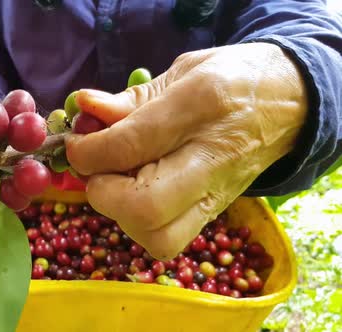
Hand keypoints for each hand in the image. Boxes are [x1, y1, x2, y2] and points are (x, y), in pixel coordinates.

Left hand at [65, 43, 307, 259]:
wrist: (289, 103)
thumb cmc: (230, 78)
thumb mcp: (181, 71)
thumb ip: (130, 98)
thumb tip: (83, 110)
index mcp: (201, 105)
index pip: (130, 145)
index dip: (88, 151)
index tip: (75, 145)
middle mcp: (211, 157)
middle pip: (144, 206)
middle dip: (103, 193)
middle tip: (98, 170)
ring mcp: (217, 193)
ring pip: (158, 237)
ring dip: (121, 215)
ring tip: (119, 182)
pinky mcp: (214, 214)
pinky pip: (168, 240)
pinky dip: (139, 224)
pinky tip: (137, 192)